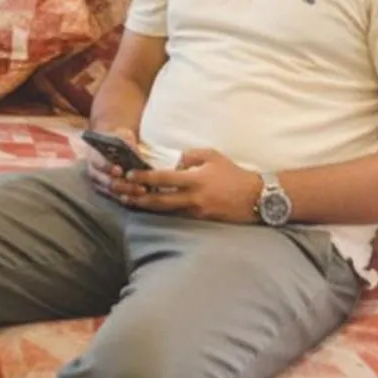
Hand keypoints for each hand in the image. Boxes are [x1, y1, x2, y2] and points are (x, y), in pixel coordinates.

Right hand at [82, 127, 140, 200]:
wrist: (112, 144)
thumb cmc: (118, 138)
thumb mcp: (123, 137)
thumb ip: (127, 145)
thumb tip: (137, 157)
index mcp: (93, 155)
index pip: (98, 163)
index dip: (108, 167)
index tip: (120, 170)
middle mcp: (93, 171)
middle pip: (106, 182)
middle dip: (123, 185)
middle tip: (138, 186)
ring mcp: (98, 183)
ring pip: (112, 192)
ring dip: (127, 193)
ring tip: (142, 190)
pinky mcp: (105, 191)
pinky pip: (114, 197)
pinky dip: (126, 197)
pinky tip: (138, 195)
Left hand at [123, 150, 261, 223]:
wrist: (255, 197)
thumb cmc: (232, 173)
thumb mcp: (212, 155)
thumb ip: (189, 156)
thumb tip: (175, 165)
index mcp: (195, 180)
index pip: (163, 179)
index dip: (144, 178)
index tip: (129, 176)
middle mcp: (193, 198)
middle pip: (159, 201)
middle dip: (139, 199)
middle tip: (122, 195)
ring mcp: (196, 213)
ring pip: (166, 212)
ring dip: (148, 208)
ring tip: (131, 204)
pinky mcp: (201, 222)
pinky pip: (178, 216)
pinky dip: (165, 213)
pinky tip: (154, 210)